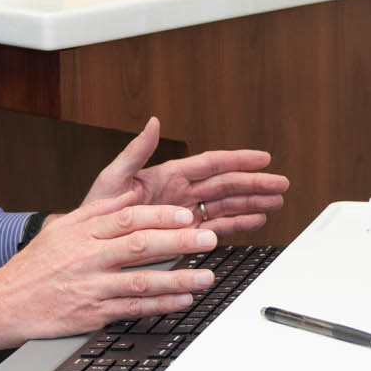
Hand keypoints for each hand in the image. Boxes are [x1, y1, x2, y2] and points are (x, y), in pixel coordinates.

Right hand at [0, 192, 219, 352]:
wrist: (2, 302)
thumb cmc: (34, 266)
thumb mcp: (60, 228)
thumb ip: (97, 211)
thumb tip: (129, 195)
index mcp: (83, 231)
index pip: (128, 218)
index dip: (160, 216)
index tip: (187, 216)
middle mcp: (88, 257)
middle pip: (140, 245)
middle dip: (179, 242)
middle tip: (209, 239)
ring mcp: (91, 287)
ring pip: (141, 280)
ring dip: (178, 278)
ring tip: (206, 276)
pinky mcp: (91, 314)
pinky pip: (132, 308)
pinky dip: (160, 305)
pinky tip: (182, 301)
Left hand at [82, 116, 290, 237]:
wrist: (89, 246)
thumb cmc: (95, 212)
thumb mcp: (112, 179)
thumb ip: (135, 152)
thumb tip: (153, 123)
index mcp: (168, 175)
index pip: (212, 164)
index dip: (239, 160)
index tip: (263, 158)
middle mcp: (181, 192)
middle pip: (227, 185)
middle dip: (256, 184)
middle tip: (281, 184)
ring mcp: (185, 213)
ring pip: (227, 205)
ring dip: (252, 203)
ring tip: (276, 202)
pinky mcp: (184, 235)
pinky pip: (218, 227)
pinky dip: (238, 224)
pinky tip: (256, 221)